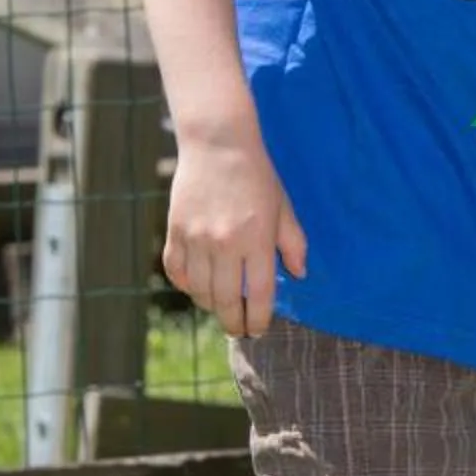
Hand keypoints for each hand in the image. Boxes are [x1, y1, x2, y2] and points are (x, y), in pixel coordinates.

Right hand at [161, 140, 306, 335]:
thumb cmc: (257, 177)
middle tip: (238, 330)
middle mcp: (225, 244)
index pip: (259, 294)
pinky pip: (176, 272)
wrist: (218, 145)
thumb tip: (300, 275)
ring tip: (221, 307)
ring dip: (211, 305)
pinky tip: (197, 287)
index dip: (259, 319)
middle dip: (233, 323)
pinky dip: (186, 285)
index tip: (258, 329)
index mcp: (257, 240)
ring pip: (200, 291)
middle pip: (226, 300)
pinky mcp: (175, 231)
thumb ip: (294, 244)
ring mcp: (196, 238)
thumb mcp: (284, 209)